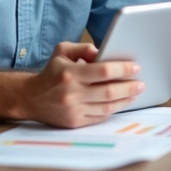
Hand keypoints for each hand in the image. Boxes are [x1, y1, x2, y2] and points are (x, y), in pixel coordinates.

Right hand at [18, 41, 144, 127]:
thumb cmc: (51, 72)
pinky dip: (113, 109)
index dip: (122, 69)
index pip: (103, 71)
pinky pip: (100, 116)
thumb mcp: (62, 51)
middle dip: (130, 87)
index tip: (135, 67)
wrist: (30, 98)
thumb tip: (104, 51)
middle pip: (109, 91)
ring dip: (126, 99)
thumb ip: (84, 48)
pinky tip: (122, 102)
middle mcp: (71, 93)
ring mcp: (73, 110)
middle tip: (141, 83)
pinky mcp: (74, 122)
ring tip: (136, 92)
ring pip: (107, 106)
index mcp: (70, 73)